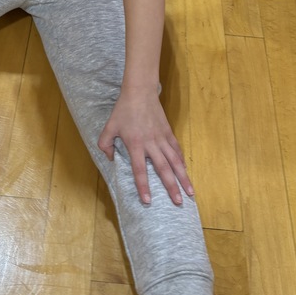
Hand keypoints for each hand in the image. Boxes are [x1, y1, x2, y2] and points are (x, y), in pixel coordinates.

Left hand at [98, 88, 193, 205]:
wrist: (140, 92)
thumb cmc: (123, 110)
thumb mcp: (109, 126)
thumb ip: (105, 144)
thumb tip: (111, 159)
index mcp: (135, 144)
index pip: (139, 170)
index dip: (143, 186)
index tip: (148, 201)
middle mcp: (151, 144)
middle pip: (163, 169)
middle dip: (171, 187)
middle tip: (178, 202)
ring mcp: (162, 138)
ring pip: (175, 161)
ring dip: (183, 177)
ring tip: (190, 192)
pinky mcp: (168, 132)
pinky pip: (176, 149)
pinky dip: (181, 161)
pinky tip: (185, 171)